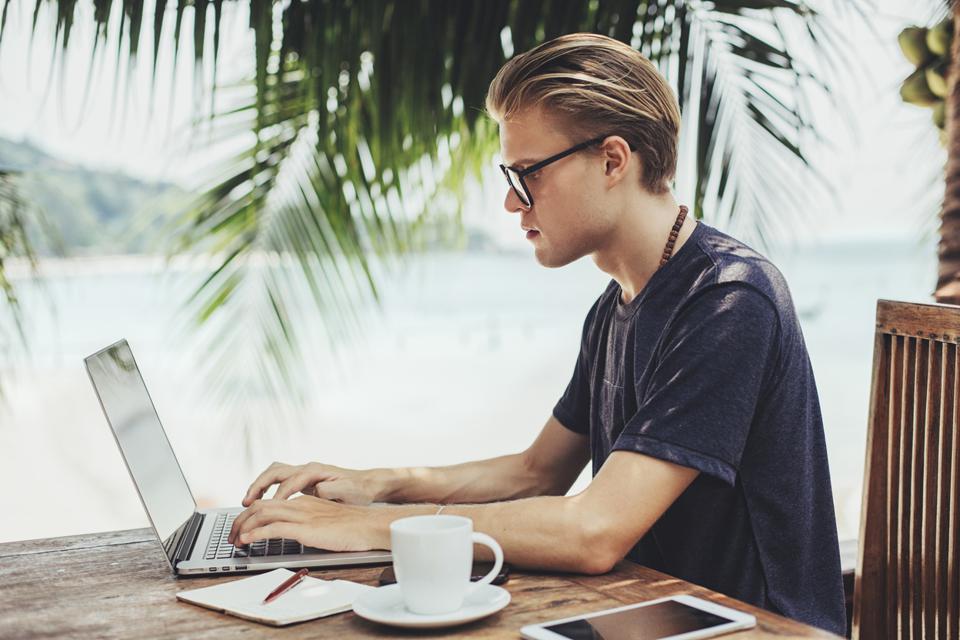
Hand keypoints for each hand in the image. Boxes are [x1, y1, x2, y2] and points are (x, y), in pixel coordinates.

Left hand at [227, 495, 386, 549]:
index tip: (241, 528)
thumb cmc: (352, 526)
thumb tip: (293, 532)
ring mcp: (302, 514)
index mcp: (304, 500)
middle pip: (260, 505)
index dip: (251, 514)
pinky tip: (248, 540)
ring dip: (243, 526)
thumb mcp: (325, 520)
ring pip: (262, 513)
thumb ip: (308, 522)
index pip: (269, 503)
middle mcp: (300, 503)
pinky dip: (256, 533)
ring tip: (235, 540)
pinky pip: (273, 527)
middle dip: (241, 520)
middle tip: (231, 536)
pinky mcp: (305, 528)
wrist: (368, 525)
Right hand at [241, 461, 379, 506]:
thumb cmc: (359, 489)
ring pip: (274, 473)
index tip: (269, 509)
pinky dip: (267, 488)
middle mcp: (307, 469)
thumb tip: (318, 490)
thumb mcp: (349, 491)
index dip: (278, 496)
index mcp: (315, 471)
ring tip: (247, 502)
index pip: (290, 482)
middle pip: (275, 472)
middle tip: (247, 502)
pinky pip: (278, 480)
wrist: (367, 483)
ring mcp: (303, 473)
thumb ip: (332, 491)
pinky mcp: (303, 480)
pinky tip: (262, 501)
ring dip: (259, 485)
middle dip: (259, 486)